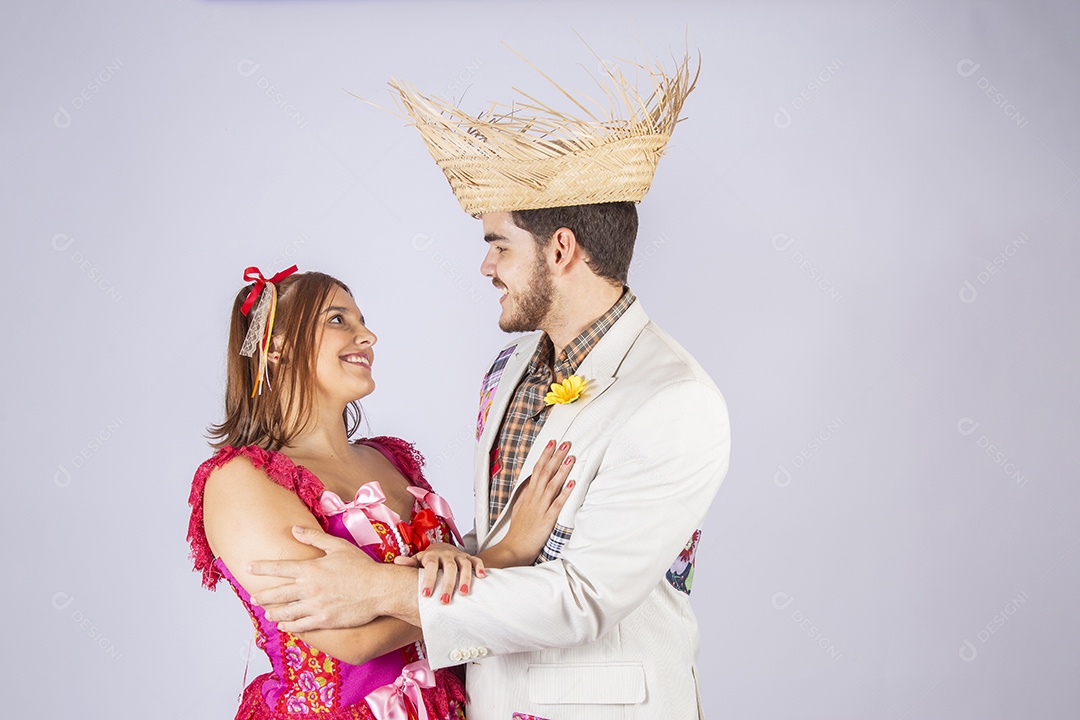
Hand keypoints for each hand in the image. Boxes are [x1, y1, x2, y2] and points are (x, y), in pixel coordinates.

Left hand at [248, 526, 405, 631]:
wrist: (379, 590)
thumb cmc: (361, 566)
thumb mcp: (338, 546)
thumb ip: (315, 538)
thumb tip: (295, 529)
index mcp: (310, 569)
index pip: (279, 568)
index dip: (261, 567)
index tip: (248, 568)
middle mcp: (308, 589)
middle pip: (277, 593)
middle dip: (263, 595)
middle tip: (253, 597)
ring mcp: (315, 607)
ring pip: (285, 612)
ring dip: (273, 612)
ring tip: (267, 613)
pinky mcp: (323, 620)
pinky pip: (300, 625)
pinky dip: (289, 625)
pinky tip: (284, 625)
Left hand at [393, 542, 485, 603]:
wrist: (441, 548)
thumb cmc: (427, 561)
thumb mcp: (417, 560)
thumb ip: (409, 563)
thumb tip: (396, 561)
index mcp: (432, 556)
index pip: (431, 567)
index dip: (429, 580)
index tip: (426, 595)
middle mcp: (447, 555)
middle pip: (450, 568)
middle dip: (448, 585)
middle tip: (445, 601)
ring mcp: (459, 556)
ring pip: (465, 565)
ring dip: (466, 579)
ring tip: (464, 594)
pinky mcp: (469, 558)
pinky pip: (477, 561)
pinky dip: (480, 568)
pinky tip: (482, 578)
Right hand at [501, 440, 575, 563]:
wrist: (514, 548)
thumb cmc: (518, 531)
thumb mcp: (519, 508)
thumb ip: (525, 495)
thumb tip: (530, 482)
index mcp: (528, 495)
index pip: (537, 470)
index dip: (545, 456)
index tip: (552, 443)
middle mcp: (534, 498)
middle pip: (545, 473)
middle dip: (555, 457)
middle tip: (565, 443)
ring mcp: (540, 508)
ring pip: (551, 485)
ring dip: (561, 470)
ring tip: (570, 457)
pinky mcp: (547, 520)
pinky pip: (557, 504)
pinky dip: (565, 492)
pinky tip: (572, 482)